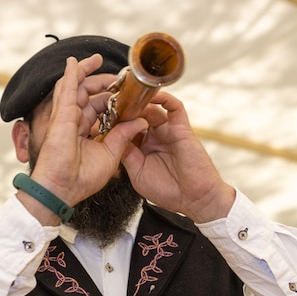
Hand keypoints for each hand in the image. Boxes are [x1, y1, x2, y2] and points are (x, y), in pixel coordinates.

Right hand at [22, 55, 148, 222]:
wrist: (63, 189)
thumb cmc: (82, 178)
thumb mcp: (111, 154)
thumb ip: (123, 135)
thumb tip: (140, 120)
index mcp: (85, 132)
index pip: (100, 108)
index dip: (111, 98)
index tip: (125, 93)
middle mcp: (75, 122)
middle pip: (88, 95)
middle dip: (102, 82)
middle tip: (117, 76)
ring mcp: (66, 118)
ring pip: (75, 88)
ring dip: (85, 72)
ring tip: (97, 58)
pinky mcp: (60, 117)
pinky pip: (64, 91)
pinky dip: (69, 75)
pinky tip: (74, 62)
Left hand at [121, 91, 235, 222]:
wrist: (194, 200)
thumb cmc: (168, 191)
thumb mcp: (137, 173)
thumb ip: (126, 154)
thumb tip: (113, 137)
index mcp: (143, 148)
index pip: (126, 128)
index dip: (115, 122)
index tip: (101, 116)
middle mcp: (155, 137)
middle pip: (138, 115)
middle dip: (126, 108)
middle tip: (113, 101)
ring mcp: (168, 131)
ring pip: (153, 108)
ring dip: (141, 102)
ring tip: (129, 98)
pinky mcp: (182, 128)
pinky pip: (175, 107)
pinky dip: (164, 98)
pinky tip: (152, 95)